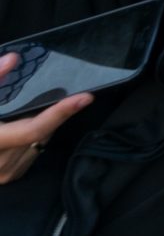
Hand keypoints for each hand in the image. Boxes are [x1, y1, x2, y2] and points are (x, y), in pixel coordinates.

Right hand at [0, 54, 89, 183]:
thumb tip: (13, 58)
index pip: (33, 129)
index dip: (60, 113)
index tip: (85, 97)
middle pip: (41, 134)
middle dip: (51, 114)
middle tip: (57, 96)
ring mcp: (5, 173)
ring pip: (40, 143)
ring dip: (43, 126)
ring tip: (31, 111)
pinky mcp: (9, 177)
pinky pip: (33, 153)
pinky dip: (35, 138)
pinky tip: (23, 127)